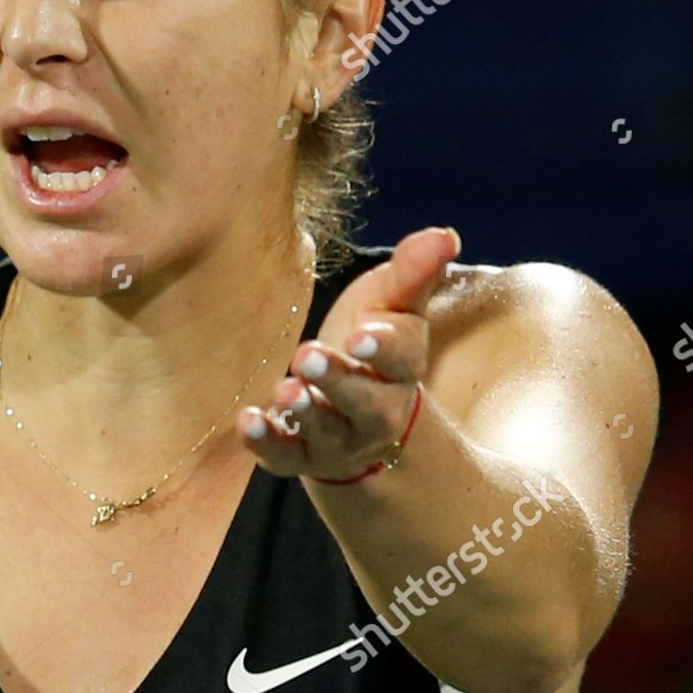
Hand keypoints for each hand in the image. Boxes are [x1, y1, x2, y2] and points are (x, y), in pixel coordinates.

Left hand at [237, 226, 459, 481]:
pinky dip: (267, 442)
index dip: (383, 347)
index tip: (360, 336)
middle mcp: (376, 410)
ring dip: (305, 413)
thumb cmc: (369, 342)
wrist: (353, 411)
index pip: (401, 357)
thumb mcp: (390, 304)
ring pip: (327, 433)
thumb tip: (445, 235)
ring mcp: (339, 439)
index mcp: (401, 366)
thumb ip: (412, 273)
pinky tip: (247, 421)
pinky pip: (285, 457)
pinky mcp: (300, 456)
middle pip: (366, 404)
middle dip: (340, 382)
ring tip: (284, 391)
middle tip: (308, 356)